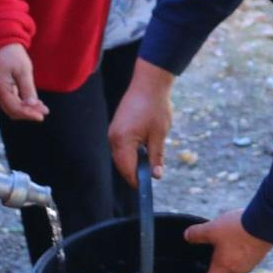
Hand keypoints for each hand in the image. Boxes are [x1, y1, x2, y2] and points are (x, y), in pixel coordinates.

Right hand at [0, 43, 47, 120]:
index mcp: (0, 88)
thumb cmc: (13, 55)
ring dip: (27, 110)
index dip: (28, 114)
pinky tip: (36, 103)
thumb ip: (27, 88)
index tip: (42, 116)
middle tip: (45, 112)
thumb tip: (32, 105)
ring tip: (43, 109)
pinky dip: (23, 104)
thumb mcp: (23, 70)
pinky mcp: (3, 89)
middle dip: (29, 113)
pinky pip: (12, 102)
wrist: (3, 45)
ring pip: (12, 108)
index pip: (14, 108)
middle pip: (12, 111)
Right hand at [109, 58, 175, 185]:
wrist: (149, 83)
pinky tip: (143, 150)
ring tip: (148, 164)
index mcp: (123, 141)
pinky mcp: (116, 127)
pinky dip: (131, 152)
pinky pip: (121, 146)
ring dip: (133, 162)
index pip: (126, 169)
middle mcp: (113, 137)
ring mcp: (113, 131)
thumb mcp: (159, 135)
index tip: (146, 189)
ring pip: (121, 155)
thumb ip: (156, 157)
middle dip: (134, 172)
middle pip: (121, 164)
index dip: (136, 181)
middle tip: (150, 177)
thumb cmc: (155, 107)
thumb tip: (156, 175)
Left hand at [183, 209, 272, 272]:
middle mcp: (237, 270)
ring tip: (225, 270)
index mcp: (223, 268)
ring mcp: (250, 264)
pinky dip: (239, 263)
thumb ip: (198, 233)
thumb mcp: (213, 229)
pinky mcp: (258, 255)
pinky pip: (245, 264)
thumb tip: (187, 236)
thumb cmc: (239, 229)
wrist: (267, 223)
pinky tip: (238, 253)